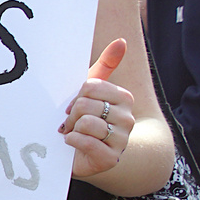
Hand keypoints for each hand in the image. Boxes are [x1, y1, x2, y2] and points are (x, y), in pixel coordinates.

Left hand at [63, 38, 133, 178]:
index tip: (75, 107)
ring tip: (74, 134)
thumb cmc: (83, 119)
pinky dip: (72, 141)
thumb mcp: (90, 91)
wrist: (79, 154)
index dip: (75, 97)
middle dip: (71, 115)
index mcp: (123, 98)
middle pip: (85, 105)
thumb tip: (121, 41)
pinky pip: (85, 142)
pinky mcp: (110, 158)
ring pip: (85, 123)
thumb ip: (106, 65)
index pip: (90, 87)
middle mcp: (128, 118)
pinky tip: (72, 143)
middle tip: (72, 124)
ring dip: (71, 129)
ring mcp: (121, 139)